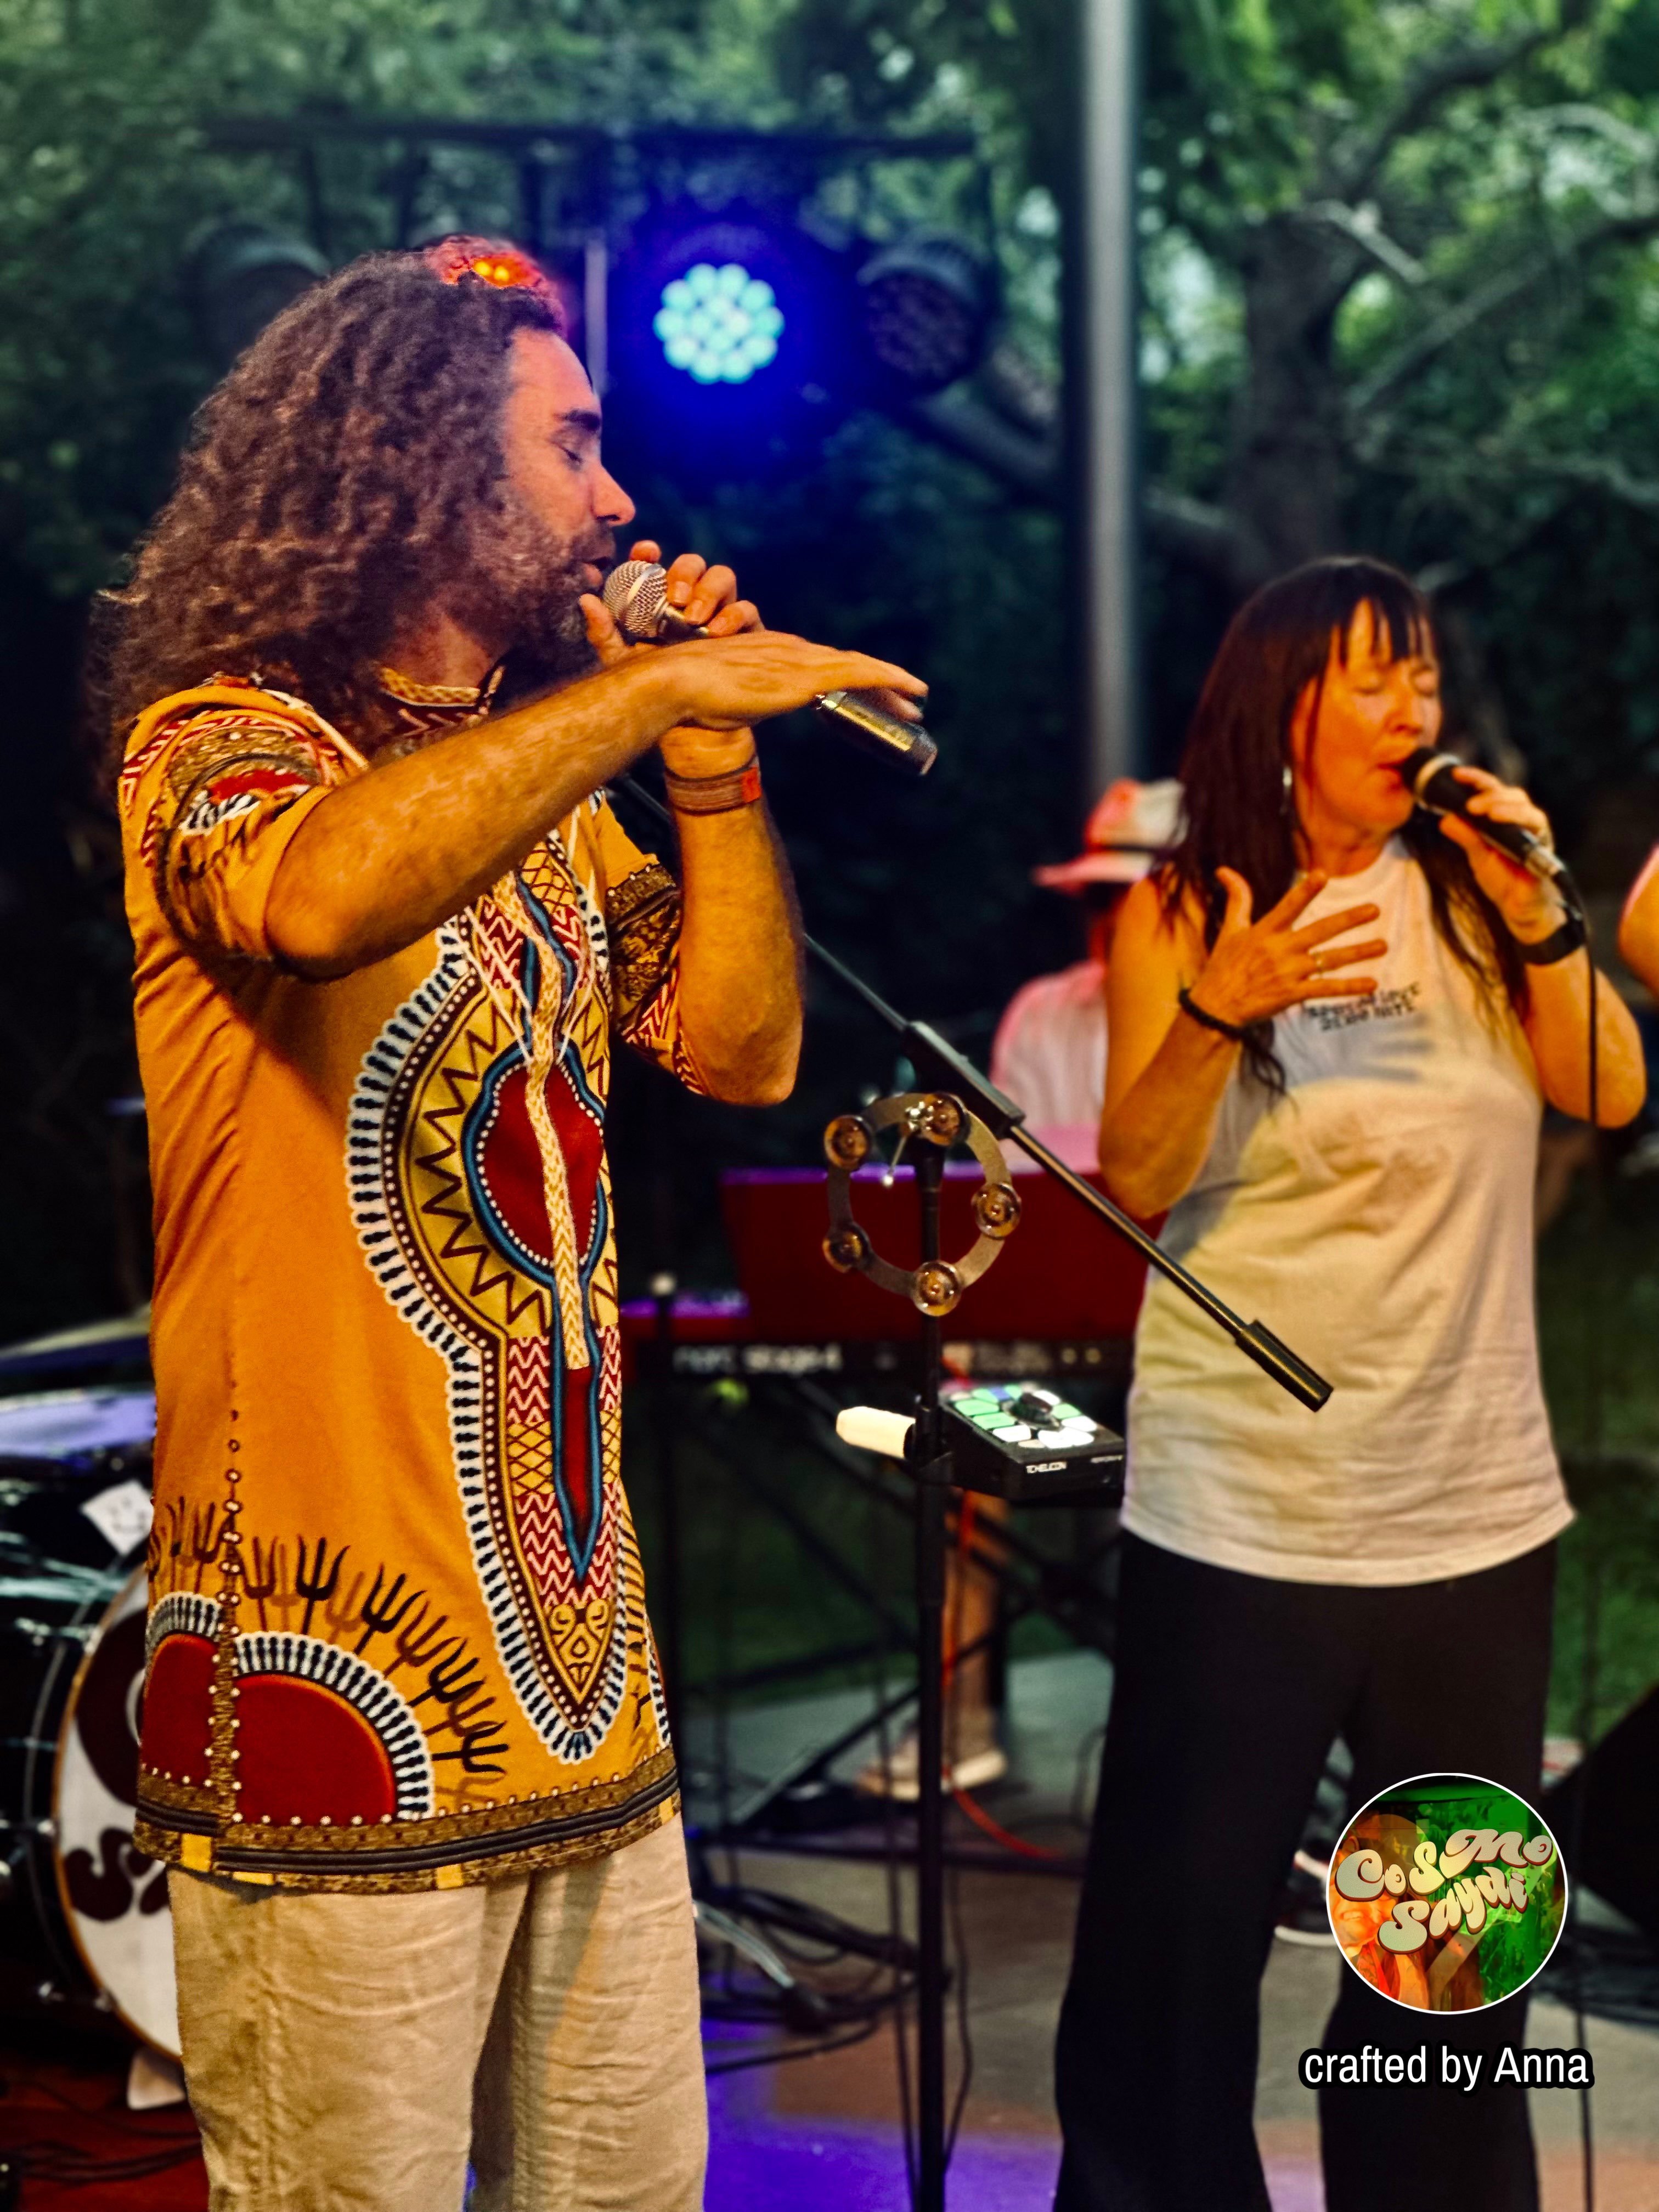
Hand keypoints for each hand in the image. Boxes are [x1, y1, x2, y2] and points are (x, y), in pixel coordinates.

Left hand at [581, 539, 769, 773]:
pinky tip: (717, 633)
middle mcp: (692, 601)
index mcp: (661, 602)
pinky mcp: (748, 633)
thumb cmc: (659, 692)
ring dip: (709, 590)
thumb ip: (605, 635)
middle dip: (685, 571)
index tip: (646, 552)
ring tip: (694, 617)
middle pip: (694, 565)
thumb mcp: (626, 666)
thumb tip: (587, 600)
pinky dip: (734, 614)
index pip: (656, 566)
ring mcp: (722, 614)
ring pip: (723, 577)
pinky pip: (747, 610)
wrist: (694, 726)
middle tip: (674, 596)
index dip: (649, 553)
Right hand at [634, 630, 926, 735]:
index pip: (823, 665)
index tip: (871, 697)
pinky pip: (858, 673)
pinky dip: (888, 678)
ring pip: (858, 669)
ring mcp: (800, 661)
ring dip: (891, 687)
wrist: (676, 682)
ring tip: (916, 703)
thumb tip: (739, 716)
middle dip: (880, 686)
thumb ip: (741, 703)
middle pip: (847, 665)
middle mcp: (791, 651)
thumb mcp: (724, 701)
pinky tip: (911, 689)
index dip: (851, 680)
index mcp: (774, 654)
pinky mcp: (805, 675)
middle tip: (908, 703)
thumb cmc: (689, 696)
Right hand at [1186, 869, 1385, 1028]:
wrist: (1216, 1008)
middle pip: (1319, 931)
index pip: (1288, 907)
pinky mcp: (1292, 994)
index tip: (1322, 875)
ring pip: (1329, 960)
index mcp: (1265, 932)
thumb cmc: (1223, 966)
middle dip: (1348, 920)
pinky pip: (1326, 990)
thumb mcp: (1230, 930)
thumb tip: (1225, 870)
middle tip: (1375, 909)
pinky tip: (1372, 984)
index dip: (1304, 891)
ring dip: (1358, 953)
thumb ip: (1237, 899)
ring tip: (1383, 945)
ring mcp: (1288, 973)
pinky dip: (1349, 987)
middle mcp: (1279, 950)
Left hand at [1433, 767, 1561, 940]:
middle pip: (1513, 795)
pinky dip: (1521, 825)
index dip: (1476, 779)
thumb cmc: (1501, 877)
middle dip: (1491, 794)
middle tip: (1470, 804)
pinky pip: (1537, 832)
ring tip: (1484, 811)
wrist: (1518, 906)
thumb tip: (1444, 818)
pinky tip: (1503, 824)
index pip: (1492, 791)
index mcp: (1506, 817)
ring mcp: (1536, 834)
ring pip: (1528, 810)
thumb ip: (1464, 835)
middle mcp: (1523, 821)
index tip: (1456, 774)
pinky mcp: (1544, 849)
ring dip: (1505, 807)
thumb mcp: (1476, 855)